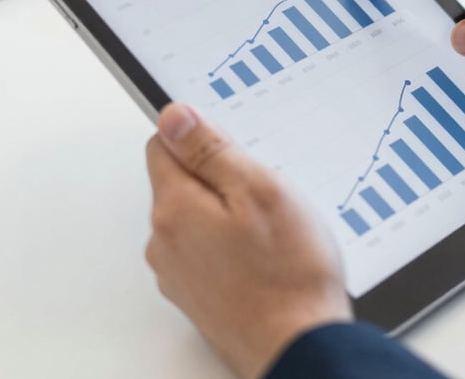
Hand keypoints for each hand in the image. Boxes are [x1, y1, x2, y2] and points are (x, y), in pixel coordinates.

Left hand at [146, 103, 351, 378]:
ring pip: (197, 214)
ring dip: (228, 210)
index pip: (163, 143)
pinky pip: (207, 247)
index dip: (201, 136)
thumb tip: (174, 116)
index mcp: (175, 209)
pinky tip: (265, 254)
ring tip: (270, 229)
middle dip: (220, 176)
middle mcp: (165, 242)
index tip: (233, 148)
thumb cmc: (288, 274)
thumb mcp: (259, 188)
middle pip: (181, 180)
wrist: (300, 348)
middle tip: (263, 192)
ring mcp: (179, 272)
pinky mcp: (198, 294)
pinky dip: (231, 242)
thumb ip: (211, 149)